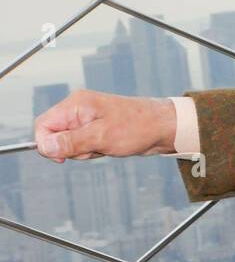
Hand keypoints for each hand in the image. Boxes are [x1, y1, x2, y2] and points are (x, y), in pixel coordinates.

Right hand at [34, 90, 177, 162]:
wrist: (164, 128)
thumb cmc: (139, 127)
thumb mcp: (101, 137)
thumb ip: (71, 142)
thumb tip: (44, 147)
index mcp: (76, 104)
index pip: (43, 124)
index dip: (46, 143)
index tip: (62, 157)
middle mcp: (79, 110)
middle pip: (55, 136)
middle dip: (70, 149)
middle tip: (94, 147)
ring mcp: (88, 120)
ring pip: (69, 144)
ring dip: (84, 151)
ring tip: (106, 146)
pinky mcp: (96, 129)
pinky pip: (83, 146)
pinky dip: (94, 151)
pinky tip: (109, 147)